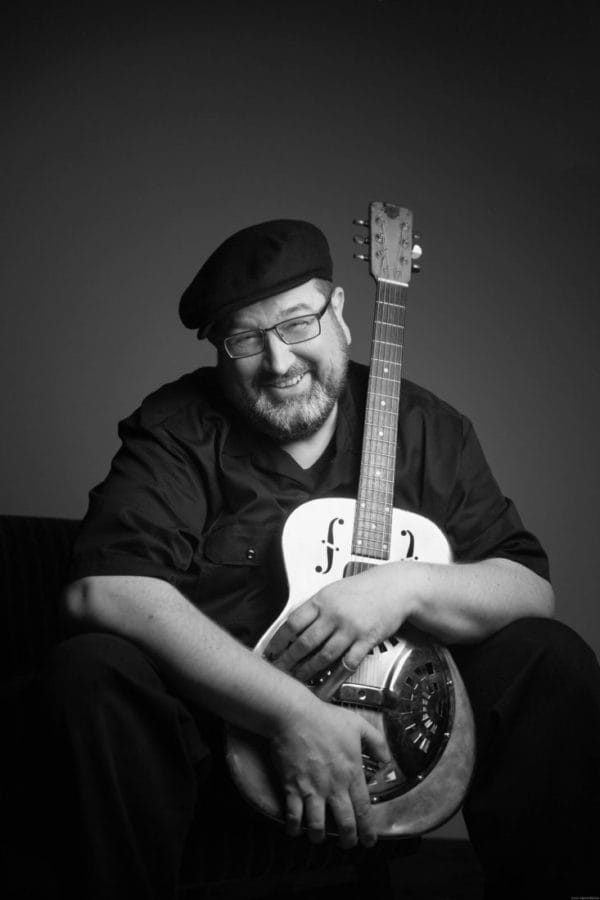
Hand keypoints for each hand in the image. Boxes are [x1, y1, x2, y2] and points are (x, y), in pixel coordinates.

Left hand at [266, 564, 415, 680]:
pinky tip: (326, 685)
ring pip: (324, 656)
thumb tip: (293, 625)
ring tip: (298, 680)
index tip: (271, 651)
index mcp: (322, 600)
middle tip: (280, 671)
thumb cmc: (365, 588)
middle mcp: (334, 614)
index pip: (293, 622)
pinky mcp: (367, 640)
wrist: (396, 587)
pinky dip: (335, 677)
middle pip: (305, 642)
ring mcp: (351, 628)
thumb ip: (315, 608)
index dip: (279, 640)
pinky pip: (348, 663)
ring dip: (308, 671)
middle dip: (289, 660)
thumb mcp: (334, 590)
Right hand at [271, 694, 389, 847]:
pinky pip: (293, 816)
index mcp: (351, 773)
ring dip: (319, 837)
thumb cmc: (325, 719)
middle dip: (348, 840)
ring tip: (318, 838)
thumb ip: (377, 742)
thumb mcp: (358, 725)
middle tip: (347, 845)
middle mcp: (333, 786)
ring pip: (317, 825)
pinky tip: (295, 829)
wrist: (294, 715)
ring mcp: (312, 789)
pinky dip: (294, 827)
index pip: (364, 810)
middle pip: (344, 823)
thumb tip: (387, 760)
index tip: (369, 841)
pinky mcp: (292, 787)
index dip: (368, 830)